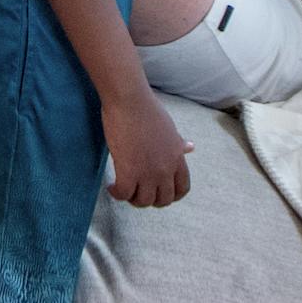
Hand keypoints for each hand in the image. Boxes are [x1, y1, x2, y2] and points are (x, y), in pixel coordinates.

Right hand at [103, 93, 191, 208]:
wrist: (130, 101)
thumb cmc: (147, 109)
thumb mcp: (169, 128)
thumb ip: (178, 143)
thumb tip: (190, 147)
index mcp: (177, 158)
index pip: (182, 189)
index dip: (171, 196)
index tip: (158, 192)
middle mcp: (166, 169)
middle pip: (163, 200)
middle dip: (151, 200)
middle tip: (138, 191)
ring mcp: (148, 172)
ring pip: (143, 201)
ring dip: (132, 199)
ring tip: (123, 189)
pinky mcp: (128, 172)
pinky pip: (124, 194)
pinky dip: (117, 194)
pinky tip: (111, 187)